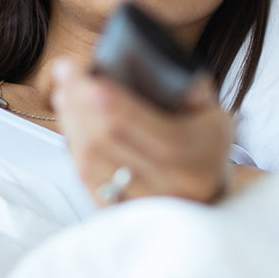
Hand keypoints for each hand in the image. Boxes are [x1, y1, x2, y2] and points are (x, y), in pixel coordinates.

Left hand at [51, 60, 235, 204]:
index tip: (75, 68)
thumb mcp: (214, 116)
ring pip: (88, 159)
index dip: (95, 93)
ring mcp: (141, 202)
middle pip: (102, 137)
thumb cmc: (210, 152)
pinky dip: (73, 147)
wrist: (213, 202)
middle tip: (65, 73)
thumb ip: (189, 89)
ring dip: (70, 122)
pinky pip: (87, 178)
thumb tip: (149, 64)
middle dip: (76, 100)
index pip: (127, 119)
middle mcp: (164, 180)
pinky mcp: (122, 214)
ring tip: (64, 95)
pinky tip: (70, 125)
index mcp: (187, 151)